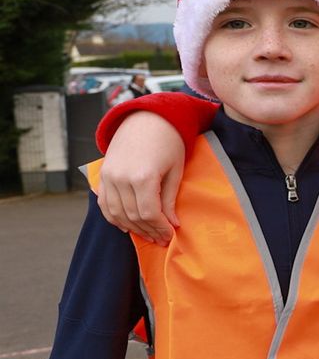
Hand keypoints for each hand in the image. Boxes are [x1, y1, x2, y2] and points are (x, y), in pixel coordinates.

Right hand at [96, 113, 185, 244]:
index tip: (170, 235)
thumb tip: (172, 223)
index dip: (159, 227)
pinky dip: (114, 218)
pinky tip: (127, 226)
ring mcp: (109, 177)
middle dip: (148, 230)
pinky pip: (104, 204)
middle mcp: (121, 178)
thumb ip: (169, 199)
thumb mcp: (175, 170)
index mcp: (143, 177)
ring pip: (117, 213)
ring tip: (148, 235)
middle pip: (133, 216)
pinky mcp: (103, 175)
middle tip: (161, 239)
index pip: (149, 213)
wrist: (146, 119)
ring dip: (132, 228)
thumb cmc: (168, 142)